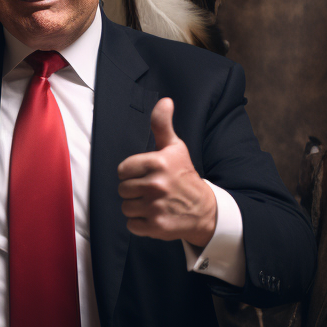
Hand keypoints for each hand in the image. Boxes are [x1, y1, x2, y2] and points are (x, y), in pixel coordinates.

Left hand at [117, 98, 217, 245]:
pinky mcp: (156, 226)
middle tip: (151, 190)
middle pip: (122, 189)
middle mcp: (157, 185)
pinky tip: (154, 215)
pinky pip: (131, 225)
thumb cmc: (184, 175)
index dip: (131, 173)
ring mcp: (156, 207)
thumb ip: (163, 125)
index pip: (122, 170)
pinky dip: (140, 223)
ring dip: (136, 207)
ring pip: (125, 207)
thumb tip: (164, 101)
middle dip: (133, 190)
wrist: (204, 209)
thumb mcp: (175, 147)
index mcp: (158, 163)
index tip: (145, 174)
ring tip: (152, 203)